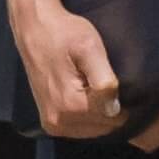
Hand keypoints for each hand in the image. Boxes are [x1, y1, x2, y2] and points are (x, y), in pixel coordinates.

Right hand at [13, 1, 123, 138]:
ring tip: (96, 84)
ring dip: (99, 112)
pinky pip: (79, 127)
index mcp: (71, 106)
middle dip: (110, 108)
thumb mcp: (90, 48)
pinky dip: (87, 115)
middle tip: (106, 80)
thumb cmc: (65, 34)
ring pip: (92, 129)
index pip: (113, 119)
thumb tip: (114, 109)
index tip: (120, 81)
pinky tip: (87, 94)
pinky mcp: (48, 121)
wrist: (35, 29)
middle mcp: (59, 122)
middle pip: (103, 127)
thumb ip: (103, 80)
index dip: (123, 101)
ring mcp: (52, 124)